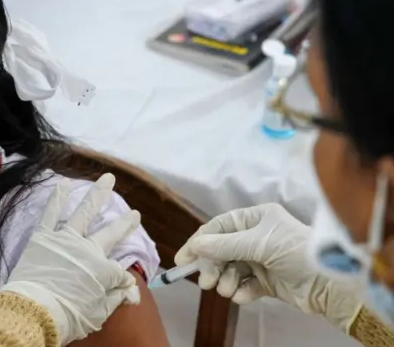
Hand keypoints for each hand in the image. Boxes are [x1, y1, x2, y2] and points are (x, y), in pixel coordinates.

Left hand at [1, 174, 140, 344]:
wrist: (35, 310)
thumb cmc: (69, 316)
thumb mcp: (99, 312)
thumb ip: (116, 297)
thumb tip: (133, 291)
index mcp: (102, 269)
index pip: (118, 271)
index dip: (121, 279)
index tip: (123, 285)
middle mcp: (87, 249)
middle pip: (110, 233)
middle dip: (124, 223)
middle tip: (134, 213)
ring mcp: (65, 239)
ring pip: (84, 212)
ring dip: (97, 194)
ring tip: (107, 178)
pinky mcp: (43, 237)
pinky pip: (51, 214)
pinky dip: (57, 198)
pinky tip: (63, 183)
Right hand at [175, 203, 361, 332]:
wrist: (330, 285)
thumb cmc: (295, 253)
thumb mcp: (258, 244)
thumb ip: (223, 245)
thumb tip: (194, 245)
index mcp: (256, 218)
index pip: (219, 227)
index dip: (199, 242)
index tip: (183, 259)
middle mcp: (257, 236)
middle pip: (222, 250)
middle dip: (213, 266)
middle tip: (206, 282)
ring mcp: (261, 259)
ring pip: (231, 269)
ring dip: (226, 280)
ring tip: (226, 290)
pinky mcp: (267, 281)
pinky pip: (244, 284)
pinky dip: (240, 291)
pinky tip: (242, 296)